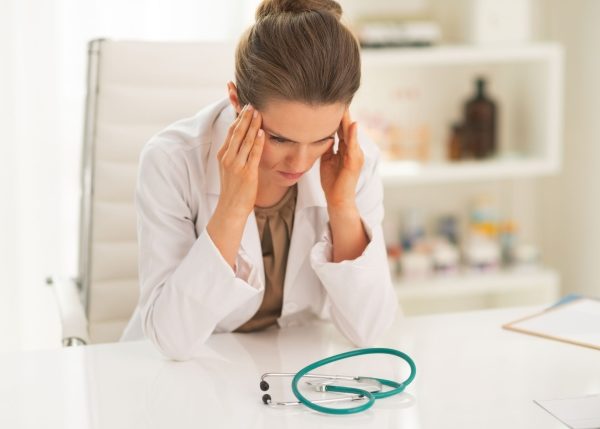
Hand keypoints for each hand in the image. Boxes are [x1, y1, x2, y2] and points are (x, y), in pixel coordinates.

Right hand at [215, 104, 264, 219]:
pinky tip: (262, 133)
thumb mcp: (230, 168)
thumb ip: (235, 154)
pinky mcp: (247, 173)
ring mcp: (237, 165)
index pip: (231, 132)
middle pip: (237, 132)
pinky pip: (253, 154)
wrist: (230, 208)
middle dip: (245, 117)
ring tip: (259, 113)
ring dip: (252, 126)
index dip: (238, 118)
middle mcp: (228, 158)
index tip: (245, 107)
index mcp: (223, 155)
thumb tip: (245, 141)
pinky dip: (257, 142)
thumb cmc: (233, 188)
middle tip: (252, 104)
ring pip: (245, 141)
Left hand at [320, 109, 363, 210]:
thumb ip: (327, 147)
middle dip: (343, 113)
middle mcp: (353, 150)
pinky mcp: (354, 162)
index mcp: (346, 149)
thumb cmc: (332, 182)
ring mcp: (356, 155)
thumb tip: (322, 135)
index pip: (341, 129)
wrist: (337, 200)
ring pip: (351, 134)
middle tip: (339, 96)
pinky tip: (352, 124)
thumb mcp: (327, 160)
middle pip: (347, 128)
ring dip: (348, 119)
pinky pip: (353, 146)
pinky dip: (353, 135)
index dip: (336, 116)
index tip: (331, 102)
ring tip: (345, 105)